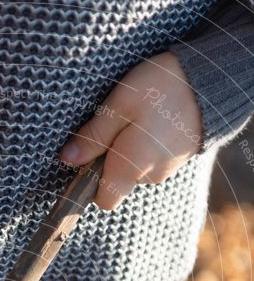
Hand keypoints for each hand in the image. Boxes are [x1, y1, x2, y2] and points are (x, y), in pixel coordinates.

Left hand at [59, 51, 202, 209]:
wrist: (212, 80)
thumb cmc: (161, 89)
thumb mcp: (118, 106)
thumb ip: (93, 136)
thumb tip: (68, 159)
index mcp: (129, 168)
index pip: (103, 200)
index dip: (90, 183)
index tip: (87, 156)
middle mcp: (148, 176)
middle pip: (117, 181)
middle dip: (109, 159)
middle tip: (113, 124)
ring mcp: (166, 168)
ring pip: (135, 168)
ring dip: (128, 148)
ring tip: (137, 116)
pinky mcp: (178, 158)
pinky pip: (152, 158)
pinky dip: (146, 143)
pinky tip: (152, 119)